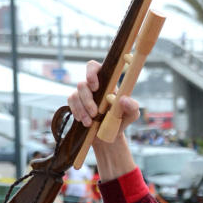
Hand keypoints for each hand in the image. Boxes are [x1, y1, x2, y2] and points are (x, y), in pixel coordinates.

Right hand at [68, 61, 139, 179]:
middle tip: (95, 114)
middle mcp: (93, 85)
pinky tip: (84, 121)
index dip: (91, 73)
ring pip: (75, 95)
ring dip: (82, 110)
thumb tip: (123, 99)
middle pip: (82, 84)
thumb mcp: (131, 115)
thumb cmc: (121, 119)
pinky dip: (77, 113)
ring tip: (90, 123)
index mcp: (107, 82)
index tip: (95, 87)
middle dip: (87, 101)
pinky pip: (71, 103)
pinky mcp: (76, 102)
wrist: (109, 135)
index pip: (94, 67)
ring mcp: (83, 93)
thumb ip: (132, 107)